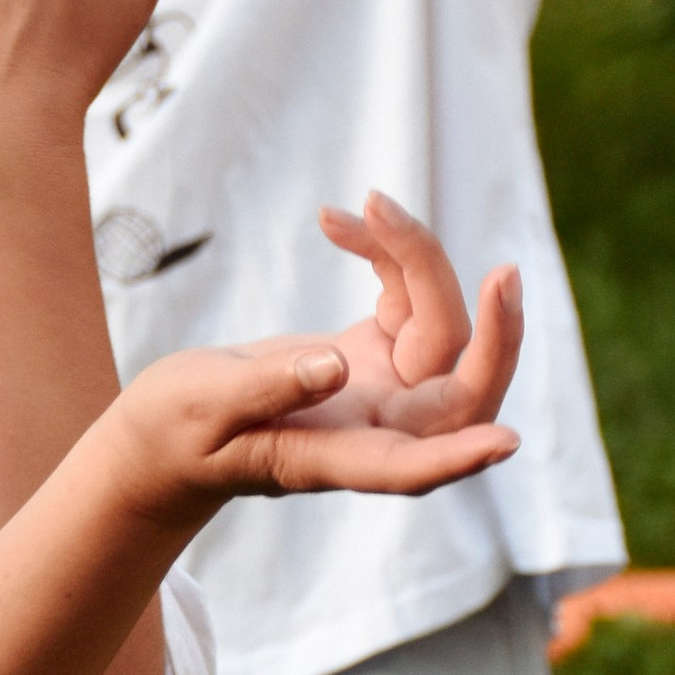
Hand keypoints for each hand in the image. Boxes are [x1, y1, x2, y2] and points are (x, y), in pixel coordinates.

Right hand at [119, 192, 521, 510]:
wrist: (169, 429)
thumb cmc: (175, 432)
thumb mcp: (204, 406)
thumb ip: (267, 388)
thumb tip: (334, 366)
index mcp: (337, 455)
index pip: (408, 467)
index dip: (457, 456)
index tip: (505, 440)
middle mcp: (378, 427)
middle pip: (461, 388)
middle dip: (495, 335)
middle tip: (505, 274)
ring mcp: (384, 390)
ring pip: (441, 328)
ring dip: (417, 260)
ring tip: (364, 206)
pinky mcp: (375, 354)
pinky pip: (407, 298)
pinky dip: (386, 254)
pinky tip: (337, 223)